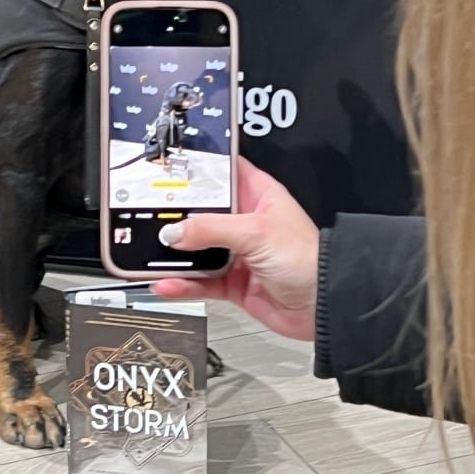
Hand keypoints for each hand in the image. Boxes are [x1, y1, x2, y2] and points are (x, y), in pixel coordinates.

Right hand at [152, 157, 319, 340]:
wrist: (324, 306)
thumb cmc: (309, 260)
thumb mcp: (256, 232)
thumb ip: (211, 229)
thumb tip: (174, 231)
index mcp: (258, 196)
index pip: (223, 172)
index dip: (199, 169)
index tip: (171, 167)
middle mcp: (245, 222)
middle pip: (202, 212)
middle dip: (177, 216)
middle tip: (150, 214)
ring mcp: (237, 253)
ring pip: (196, 249)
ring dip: (175, 254)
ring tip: (151, 253)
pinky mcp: (232, 282)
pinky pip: (199, 281)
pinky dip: (182, 283)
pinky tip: (167, 282)